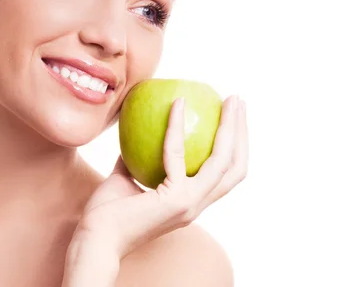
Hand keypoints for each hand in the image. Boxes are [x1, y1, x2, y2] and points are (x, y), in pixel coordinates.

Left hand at [71, 95, 247, 258]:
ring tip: (228, 100)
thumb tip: (140, 127)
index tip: (232, 115)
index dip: (236, 145)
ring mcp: (190, 204)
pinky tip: (177, 103)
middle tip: (237, 101)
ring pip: (223, 161)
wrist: (95, 238)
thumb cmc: (106, 212)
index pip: (226, 174)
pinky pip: (177, 153)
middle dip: (242, 132)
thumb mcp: (126, 177)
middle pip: (235, 167)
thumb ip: (139, 157)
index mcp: (191, 202)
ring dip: (230, 127)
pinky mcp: (175, 199)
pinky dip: (178, 125)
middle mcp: (197, 205)